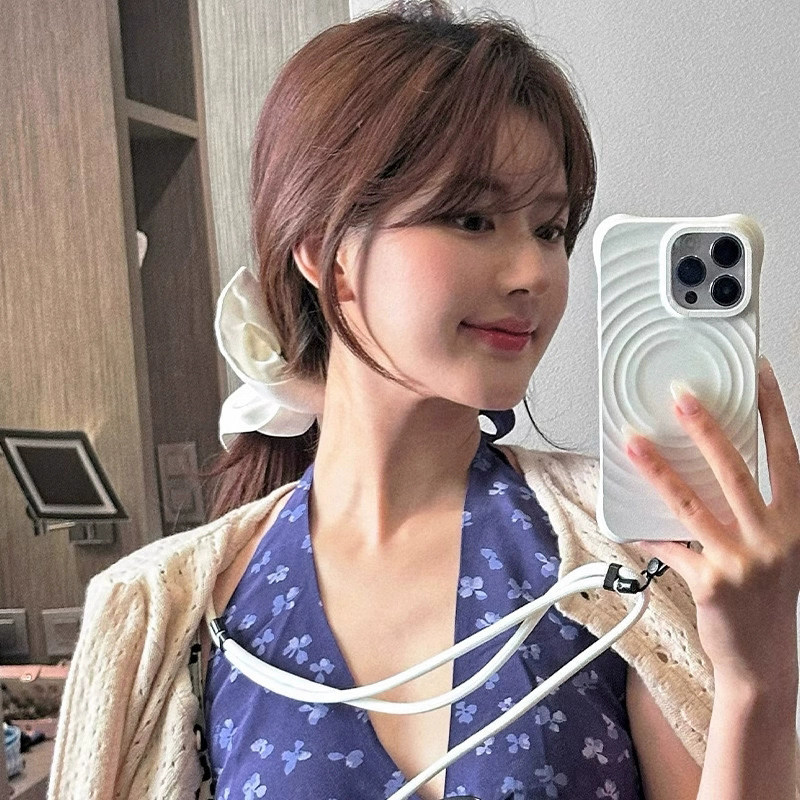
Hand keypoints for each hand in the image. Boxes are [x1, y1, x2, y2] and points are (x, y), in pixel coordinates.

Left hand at [624, 355, 799, 686]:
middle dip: (708, 427)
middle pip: (737, 468)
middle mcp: (775, 536)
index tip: (760, 374)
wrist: (764, 662)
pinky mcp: (711, 582)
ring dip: (658, 469)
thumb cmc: (769, 599)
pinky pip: (669, 547)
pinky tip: (629, 524)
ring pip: (692, 502)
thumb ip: (756, 510)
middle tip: (682, 396)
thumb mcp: (779, 549)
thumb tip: (709, 467)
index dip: (773, 410)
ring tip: (633, 442)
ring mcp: (742, 559)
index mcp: (795, 520)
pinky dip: (646, 534)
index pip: (786, 453)